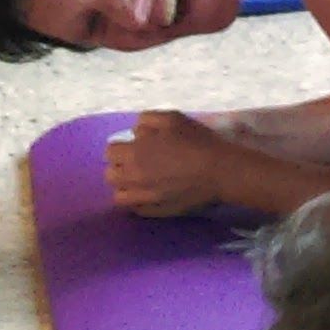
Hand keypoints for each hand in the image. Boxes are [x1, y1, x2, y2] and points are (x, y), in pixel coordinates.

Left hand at [102, 109, 233, 216]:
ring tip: (141, 182)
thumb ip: (147, 120)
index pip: (110, 152)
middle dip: (120, 168)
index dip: (121, 148)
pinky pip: (136, 209)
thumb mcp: (172, 118)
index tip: (134, 147)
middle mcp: (133, 177)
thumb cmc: (197, 142)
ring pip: (119, 196)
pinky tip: (151, 194)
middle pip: (110, 175)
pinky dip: (139, 202)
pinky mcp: (156, 211)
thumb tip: (135, 133)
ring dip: (126, 187)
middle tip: (136, 164)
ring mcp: (143, 197)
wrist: (219, 171)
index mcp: (134, 153)